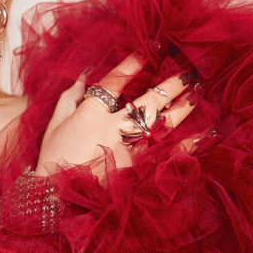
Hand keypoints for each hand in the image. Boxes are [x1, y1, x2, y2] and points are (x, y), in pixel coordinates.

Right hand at [35, 53, 196, 176]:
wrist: (56, 198)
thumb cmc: (51, 159)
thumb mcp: (54, 124)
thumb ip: (70, 98)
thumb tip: (85, 76)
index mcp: (90, 115)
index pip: (113, 84)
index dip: (128, 68)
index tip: (143, 55)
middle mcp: (113, 129)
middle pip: (147, 102)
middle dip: (169, 86)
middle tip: (188, 74)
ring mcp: (128, 150)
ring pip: (161, 125)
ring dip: (181, 110)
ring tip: (196, 96)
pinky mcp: (136, 171)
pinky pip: (165, 154)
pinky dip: (184, 145)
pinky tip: (201, 135)